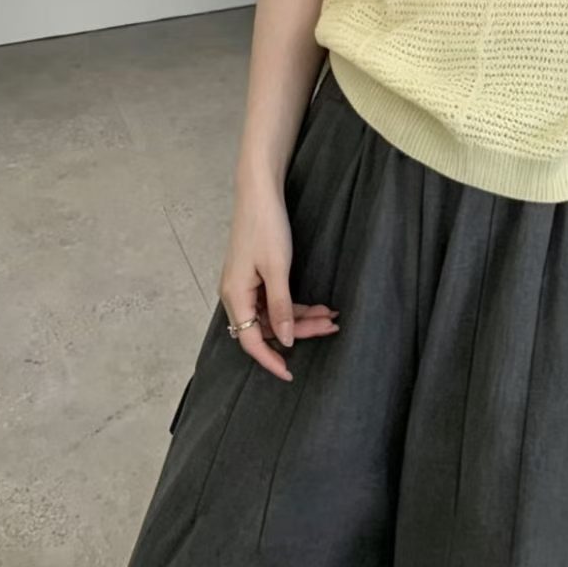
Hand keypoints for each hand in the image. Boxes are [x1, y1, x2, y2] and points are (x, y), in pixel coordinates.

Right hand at [219, 179, 339, 382]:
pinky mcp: (255, 275)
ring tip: (332, 315)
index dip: (270, 360)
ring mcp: (245, 285)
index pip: (250, 341)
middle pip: (266, 328)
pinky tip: (319, 304)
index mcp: (235, 297)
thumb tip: (286, 340)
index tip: (290, 375)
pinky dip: (296, 304)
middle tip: (331, 327)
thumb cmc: (265, 226)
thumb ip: (281, 307)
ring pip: (274, 315)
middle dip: (300, 331)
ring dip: (302, 317)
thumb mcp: (277, 268)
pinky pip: (275, 300)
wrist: (259, 192)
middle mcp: (236, 295)